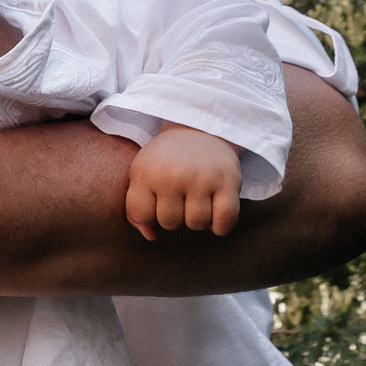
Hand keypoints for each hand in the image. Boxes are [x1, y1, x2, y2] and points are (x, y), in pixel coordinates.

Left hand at [124, 125, 243, 240]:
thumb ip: (138, 209)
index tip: (157, 200)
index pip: (141, 215)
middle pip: (170, 223)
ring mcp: (201, 178)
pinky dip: (220, 225)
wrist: (200, 129)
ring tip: (197, 201)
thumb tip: (151, 236)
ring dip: (198, 219)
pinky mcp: (228, 181)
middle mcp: (172, 175)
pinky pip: (224, 221)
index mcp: (145, 172)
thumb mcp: (142, 175)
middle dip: (175, 217)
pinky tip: (215, 210)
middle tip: (180, 198)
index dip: (149, 215)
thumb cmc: (167, 160)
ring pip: (196, 224)